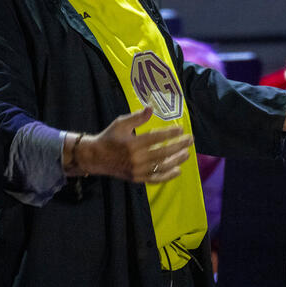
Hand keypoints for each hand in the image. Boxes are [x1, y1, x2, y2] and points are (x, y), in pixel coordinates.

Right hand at [75, 107, 193, 183]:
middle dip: (179, 146)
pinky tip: (178, 170)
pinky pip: (155, 178)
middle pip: (162, 152)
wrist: (95, 157)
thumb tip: (151, 108)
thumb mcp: (121, 123)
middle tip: (190, 140)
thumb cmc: (109, 137)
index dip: (170, 133)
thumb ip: (137, 117)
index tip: (181, 129)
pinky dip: (167, 176)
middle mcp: (135, 159)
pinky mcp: (136, 178)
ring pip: (161, 166)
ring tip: (187, 153)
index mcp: (132, 144)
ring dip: (176, 160)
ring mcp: (137, 170)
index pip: (156, 138)